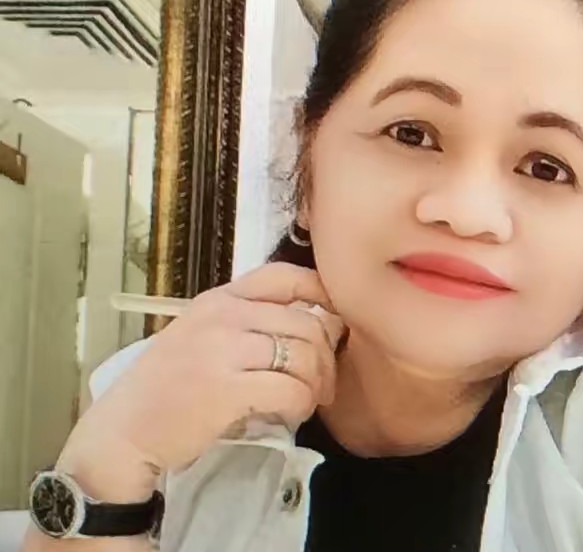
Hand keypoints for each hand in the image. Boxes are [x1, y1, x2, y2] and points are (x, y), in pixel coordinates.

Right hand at [58, 263, 345, 497]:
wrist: (122, 432)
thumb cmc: (167, 386)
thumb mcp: (202, 335)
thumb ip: (247, 323)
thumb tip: (314, 324)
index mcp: (219, 299)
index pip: (283, 275)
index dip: (320, 291)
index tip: (335, 316)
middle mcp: (223, 316)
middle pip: (305, 322)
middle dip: (326, 355)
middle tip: (323, 382)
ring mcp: (223, 350)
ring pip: (304, 356)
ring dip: (317, 383)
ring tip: (308, 399)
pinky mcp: (226, 390)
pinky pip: (291, 390)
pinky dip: (302, 405)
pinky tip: (292, 413)